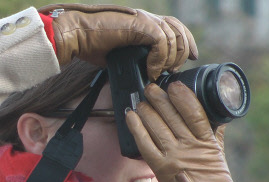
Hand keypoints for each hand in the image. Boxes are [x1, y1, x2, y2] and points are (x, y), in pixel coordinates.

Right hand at [38, 4, 197, 80]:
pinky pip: (161, 41)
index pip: (176, 27)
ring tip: (157, 72)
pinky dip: (159, 58)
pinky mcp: (139, 24)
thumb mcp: (121, 56)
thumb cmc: (92, 45)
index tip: (192, 57)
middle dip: (182, 54)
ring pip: (174, 37)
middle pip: (180, 31)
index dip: (188, 42)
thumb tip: (147, 76)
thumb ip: (137, 60)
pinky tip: (150, 69)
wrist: (77, 34)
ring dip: (169, 59)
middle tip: (171, 71)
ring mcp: (144, 19)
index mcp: (145, 22)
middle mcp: (148, 18)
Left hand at [126, 82, 248, 181]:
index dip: (181, 95)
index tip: (174, 84)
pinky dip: (136, 128)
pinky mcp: (159, 169)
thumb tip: (214, 111)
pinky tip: (131, 116)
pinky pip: (144, 144)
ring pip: (155, 126)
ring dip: (146, 109)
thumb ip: (214, 131)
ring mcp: (172, 158)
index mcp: (206, 141)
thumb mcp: (218, 153)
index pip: (193, 111)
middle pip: (170, 116)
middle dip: (158, 98)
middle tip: (151, 87)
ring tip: (141, 99)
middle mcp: (188, 147)